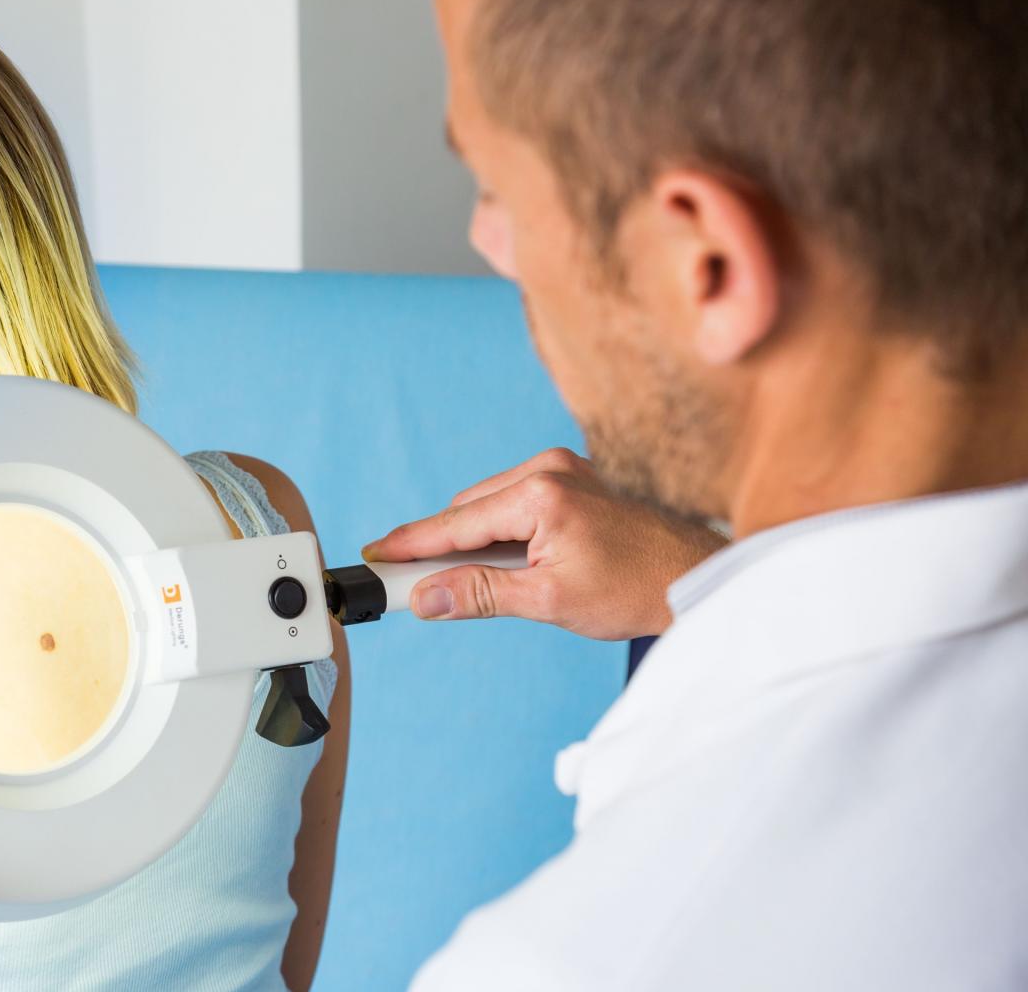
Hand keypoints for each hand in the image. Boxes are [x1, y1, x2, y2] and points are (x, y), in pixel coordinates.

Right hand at [361, 449, 727, 639]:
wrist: (695, 578)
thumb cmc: (637, 589)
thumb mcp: (550, 600)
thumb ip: (481, 595)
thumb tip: (426, 597)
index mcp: (541, 493)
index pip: (455, 523)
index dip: (410, 545)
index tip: (375, 557)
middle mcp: (549, 469)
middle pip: (468, 509)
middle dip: (443, 547)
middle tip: (419, 587)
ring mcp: (564, 469)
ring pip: (490, 505)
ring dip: (474, 540)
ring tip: (475, 582)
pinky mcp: (574, 478)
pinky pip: (515, 500)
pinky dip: (501, 530)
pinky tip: (508, 561)